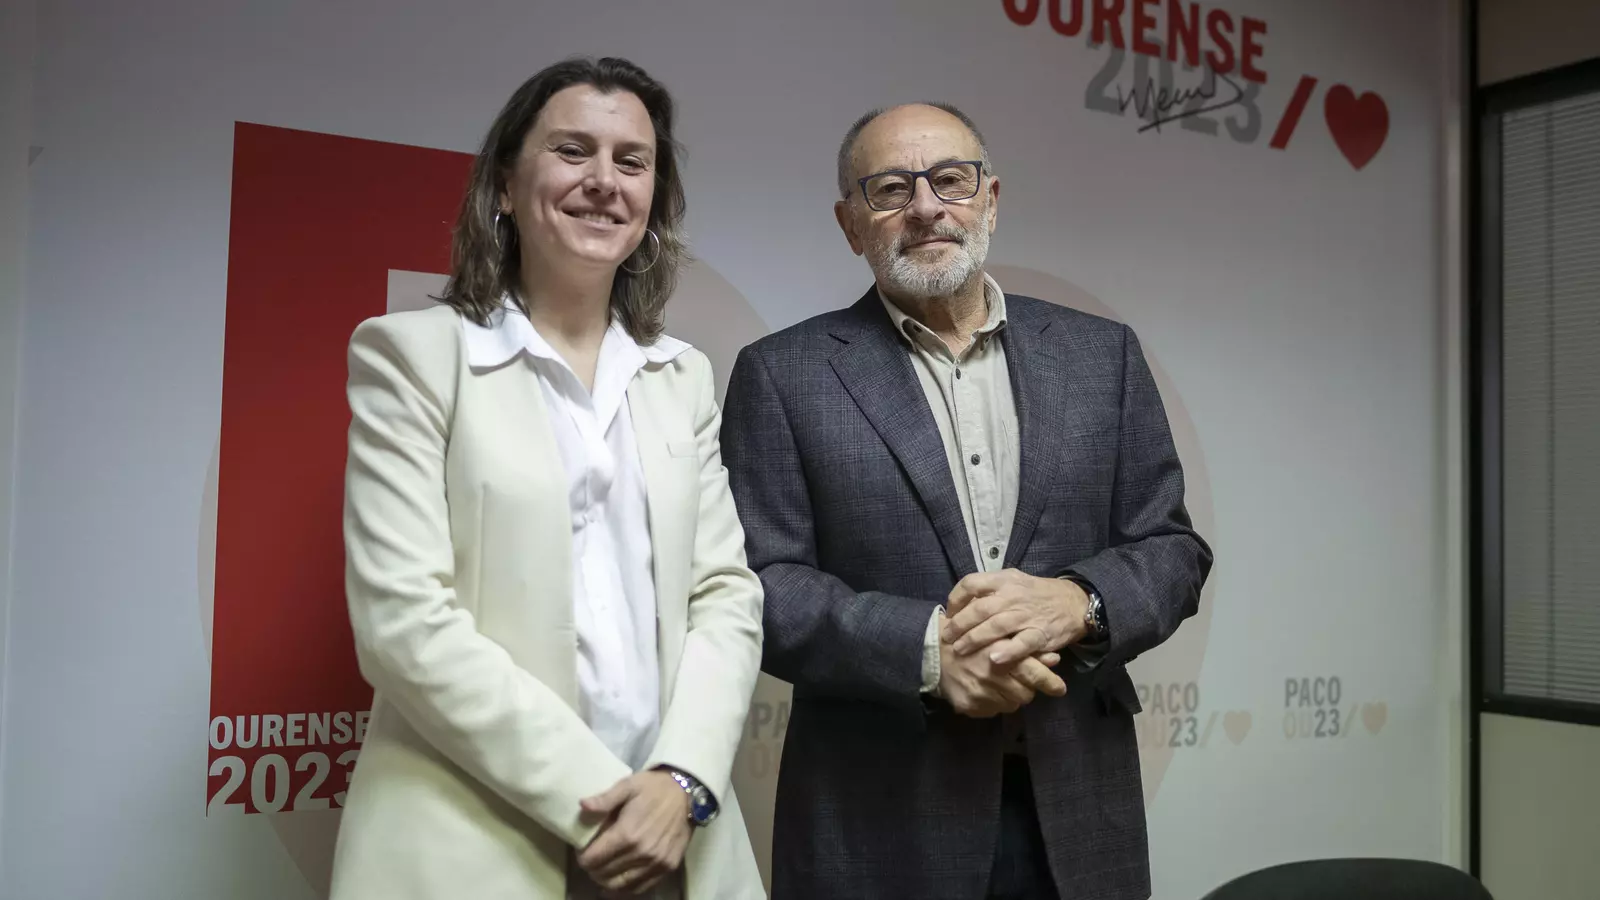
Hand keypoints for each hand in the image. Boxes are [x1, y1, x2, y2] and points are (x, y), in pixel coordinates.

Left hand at [577, 771, 692, 894]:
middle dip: (592, 868)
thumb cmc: (653, 788)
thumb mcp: (627, 786)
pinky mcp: (668, 868)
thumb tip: (582, 806)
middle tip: (592, 858)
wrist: (687, 793)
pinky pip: (641, 888)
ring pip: (620, 885)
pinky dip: (626, 888)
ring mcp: (656, 863)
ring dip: (606, 880)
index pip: (593, 859)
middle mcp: (641, 853)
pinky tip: (619, 881)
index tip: (582, 850)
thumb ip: (604, 799)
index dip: (583, 857)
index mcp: (627, 833)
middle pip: (603, 874)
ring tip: (603, 870)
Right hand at [938, 617, 1066, 717]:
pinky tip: (985, 690)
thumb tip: (1054, 660)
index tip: (1060, 688)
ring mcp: (979, 693)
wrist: (934, 652)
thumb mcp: (1000, 636)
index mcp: (1001, 655)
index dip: (1050, 683)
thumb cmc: (971, 639)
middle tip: (1019, 680)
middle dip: (1026, 688)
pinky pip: (992, 711)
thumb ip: (1027, 648)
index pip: (1034, 674)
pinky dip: (993, 703)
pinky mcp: (968, 706)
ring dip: (1010, 696)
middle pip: (1026, 695)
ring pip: (1010, 705)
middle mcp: (991, 676)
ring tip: (999, 683)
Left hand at [943, 570, 1089, 666]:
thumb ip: (990, 589)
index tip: (949, 613)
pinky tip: (994, 660)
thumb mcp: (1013, 581)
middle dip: (959, 625)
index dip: (956, 599)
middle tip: (947, 638)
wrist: (1074, 602)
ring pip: (996, 626)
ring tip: (959, 651)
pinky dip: (1008, 652)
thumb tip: (961, 603)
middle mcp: (1013, 596)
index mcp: (1004, 580)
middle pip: (979, 609)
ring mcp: (1027, 615)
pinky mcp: (1041, 633)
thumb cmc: (1036, 594)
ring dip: (975, 640)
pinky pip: (1022, 643)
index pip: (971, 583)